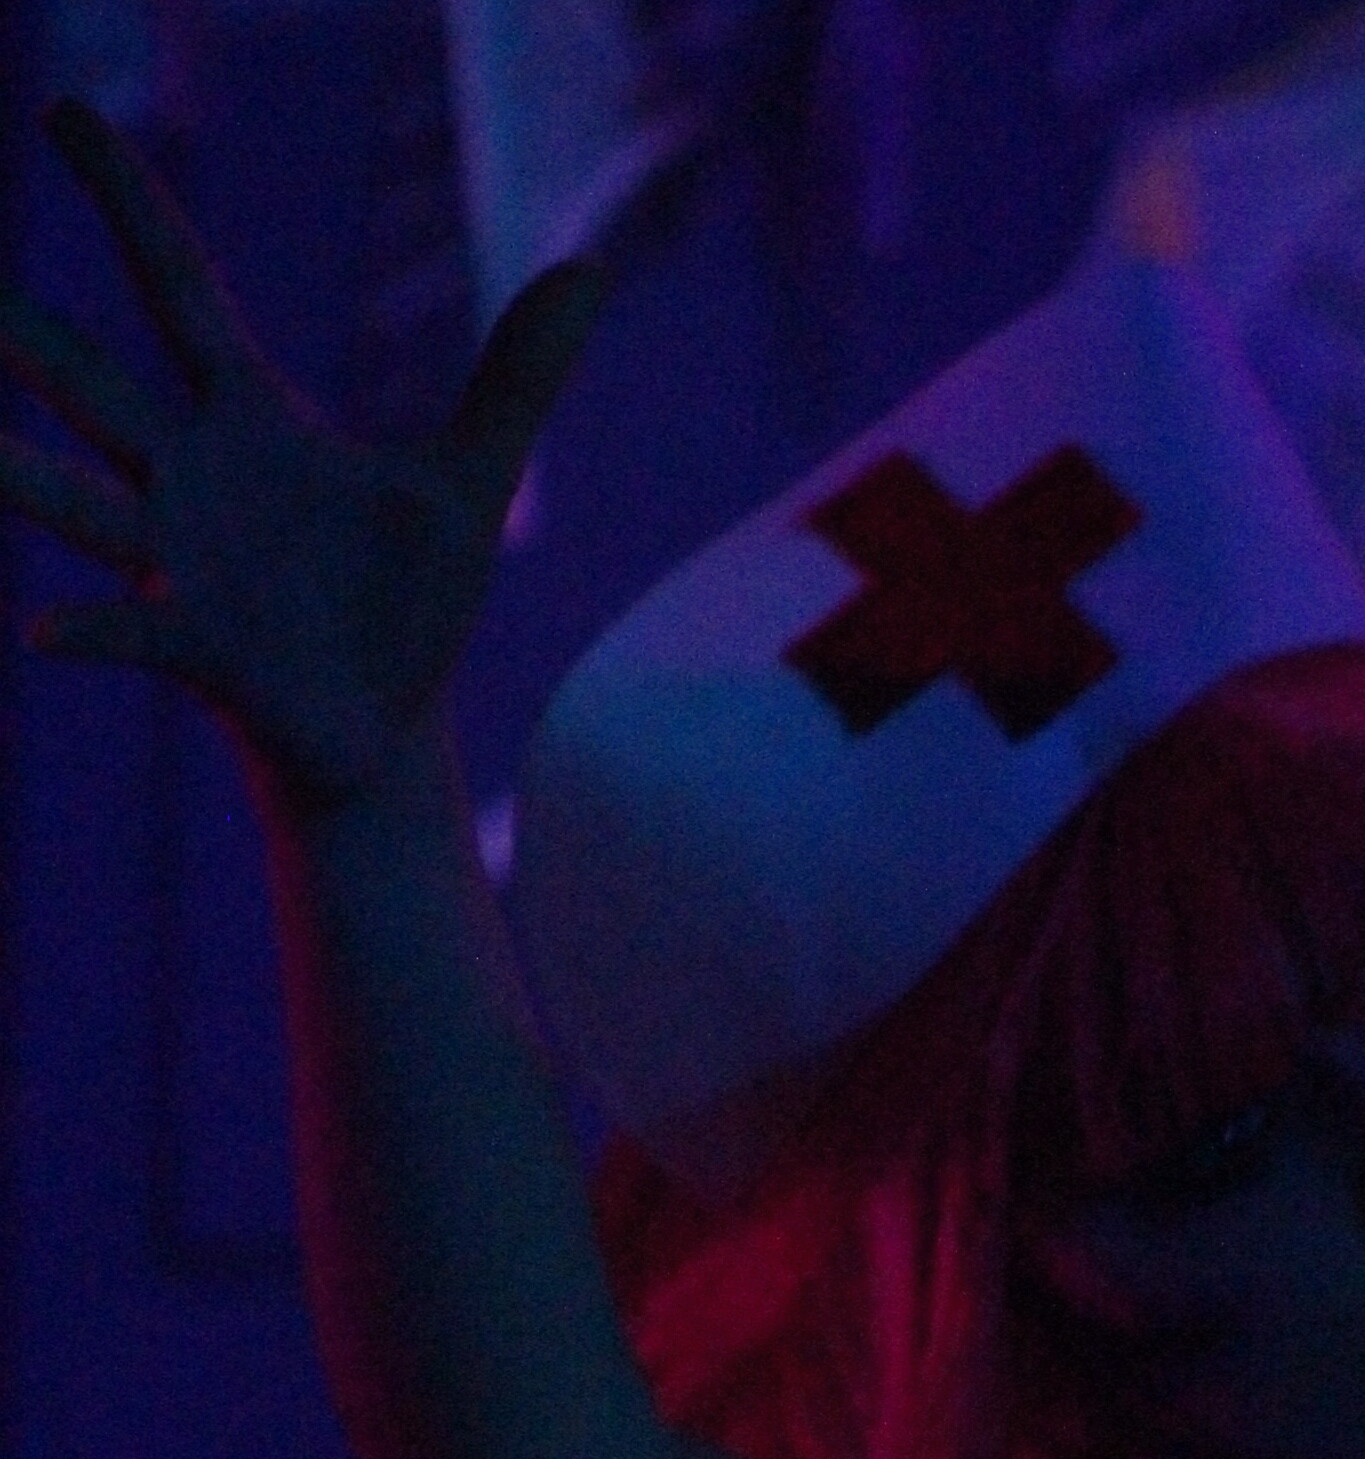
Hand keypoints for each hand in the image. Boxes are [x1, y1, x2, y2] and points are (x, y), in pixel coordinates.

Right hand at [0, 97, 599, 813]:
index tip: (61, 110)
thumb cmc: (407, 604)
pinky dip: (92, 631)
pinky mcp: (198, 647)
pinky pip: (130, 631)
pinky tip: (43, 632)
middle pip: (91, 383)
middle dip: (25, 336)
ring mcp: (182, 561)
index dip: (126, 198)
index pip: (175, 283)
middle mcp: (190, 477)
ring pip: (78, 500)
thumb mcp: (473, 484)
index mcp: (246, 419)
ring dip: (17, 473)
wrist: (387, 728)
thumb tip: (593, 273)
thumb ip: (517, 379)